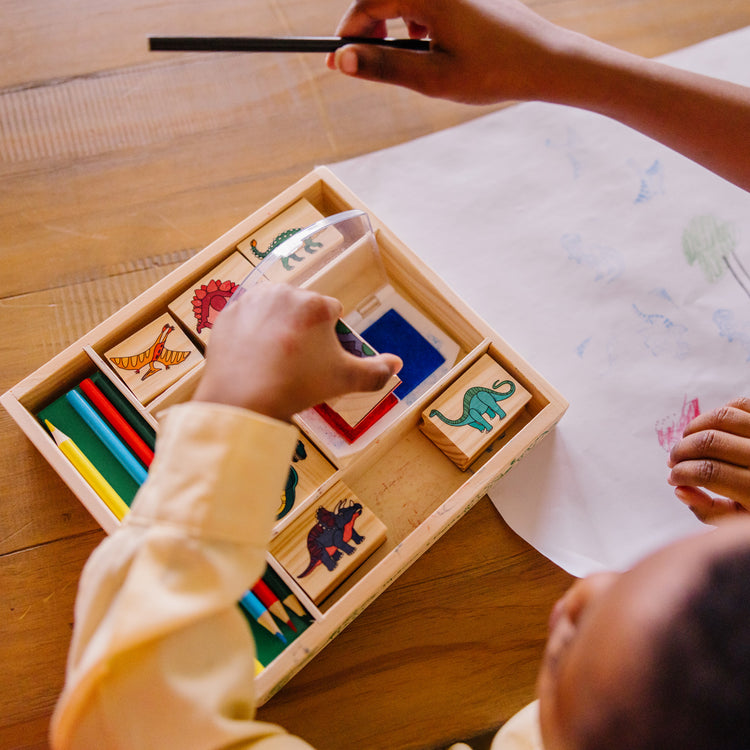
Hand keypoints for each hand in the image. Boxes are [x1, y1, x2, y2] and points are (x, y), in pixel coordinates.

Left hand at [192, 283, 401, 421]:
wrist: (243, 399)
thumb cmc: (298, 386)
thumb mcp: (344, 380)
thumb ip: (376, 371)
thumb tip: (397, 364)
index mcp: (316, 304)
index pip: (332, 312)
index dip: (329, 336)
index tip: (320, 357)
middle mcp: (284, 293)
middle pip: (301, 308)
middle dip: (303, 328)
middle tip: (296, 361)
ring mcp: (251, 301)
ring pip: (273, 309)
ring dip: (276, 326)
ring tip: (274, 359)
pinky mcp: (226, 314)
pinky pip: (246, 319)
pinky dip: (250, 333)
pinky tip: (252, 357)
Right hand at [326, 0, 749, 189]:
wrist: (546, 62)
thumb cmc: (493, 71)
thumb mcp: (432, 77)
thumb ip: (384, 66)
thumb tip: (342, 61)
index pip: (368, 2)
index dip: (347, 33)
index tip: (336, 61)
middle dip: (368, 29)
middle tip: (363, 63)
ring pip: (405, 1)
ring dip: (394, 28)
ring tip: (405, 60)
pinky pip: (427, 2)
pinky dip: (417, 23)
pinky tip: (431, 47)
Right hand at [668, 398, 749, 523]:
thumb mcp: (741, 521)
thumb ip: (710, 511)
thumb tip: (680, 490)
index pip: (707, 471)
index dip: (681, 473)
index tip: (673, 478)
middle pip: (709, 443)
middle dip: (681, 451)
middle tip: (674, 460)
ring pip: (721, 418)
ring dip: (694, 428)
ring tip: (686, 441)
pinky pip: (740, 405)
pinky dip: (719, 413)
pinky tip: (709, 428)